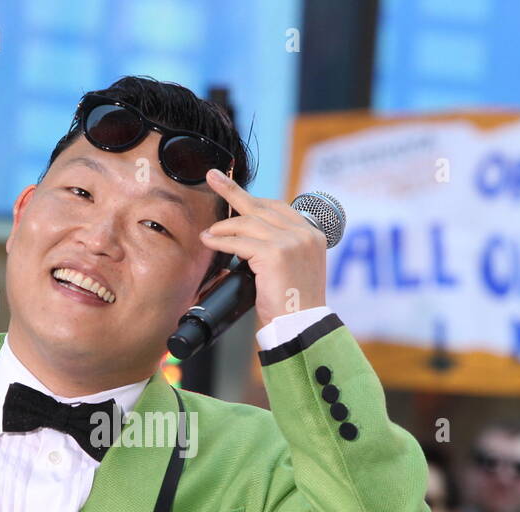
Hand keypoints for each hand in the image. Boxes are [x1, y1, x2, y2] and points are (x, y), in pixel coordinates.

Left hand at [199, 168, 327, 328]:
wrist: (302, 326)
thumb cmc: (293, 305)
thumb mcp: (293, 269)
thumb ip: (279, 248)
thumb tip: (247, 236)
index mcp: (312, 235)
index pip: (277, 208)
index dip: (253, 200)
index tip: (234, 191)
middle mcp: (304, 234)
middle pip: (261, 207)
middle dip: (233, 191)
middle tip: (213, 177)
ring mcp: (291, 242)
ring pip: (248, 224)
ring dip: (223, 227)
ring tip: (208, 233)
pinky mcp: (275, 254)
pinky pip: (240, 243)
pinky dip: (221, 242)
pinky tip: (209, 242)